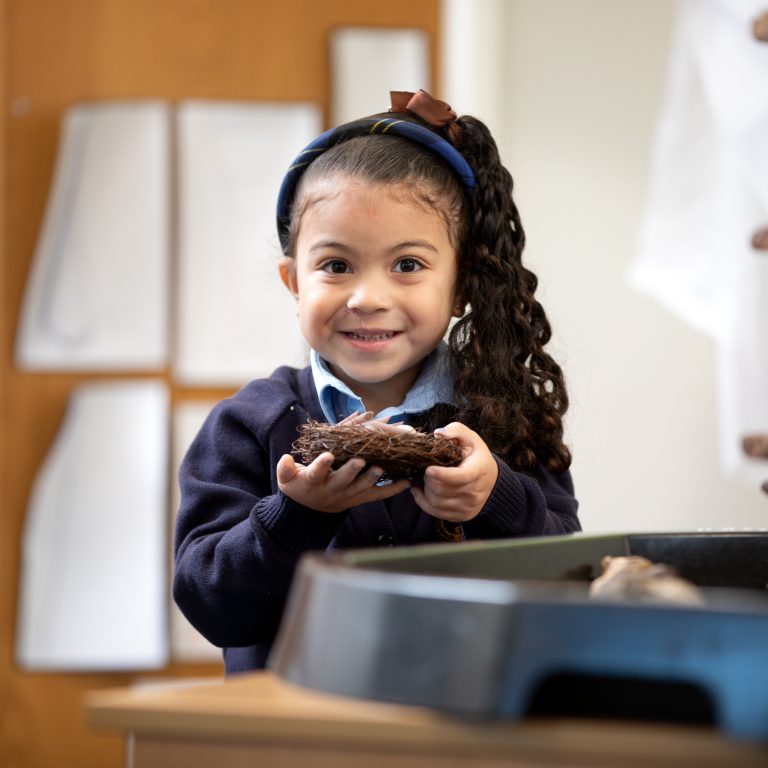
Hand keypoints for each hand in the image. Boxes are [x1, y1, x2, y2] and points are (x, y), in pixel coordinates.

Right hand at [276, 450, 409, 513]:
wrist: (309, 509)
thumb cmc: (298, 485)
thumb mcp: (287, 477)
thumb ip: (285, 468)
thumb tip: (286, 458)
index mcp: (313, 481)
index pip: (316, 472)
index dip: (321, 465)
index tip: (327, 456)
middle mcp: (332, 489)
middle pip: (343, 480)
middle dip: (352, 470)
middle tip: (361, 461)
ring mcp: (348, 495)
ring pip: (361, 487)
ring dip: (372, 478)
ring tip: (382, 468)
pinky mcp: (360, 498)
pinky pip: (378, 495)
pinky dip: (392, 490)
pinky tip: (406, 482)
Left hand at [410, 422, 497, 521]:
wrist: (491, 480)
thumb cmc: (477, 456)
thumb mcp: (470, 438)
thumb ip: (455, 430)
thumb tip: (438, 433)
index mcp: (479, 470)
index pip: (460, 477)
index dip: (442, 475)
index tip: (428, 469)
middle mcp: (475, 492)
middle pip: (443, 490)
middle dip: (429, 479)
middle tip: (425, 469)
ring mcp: (469, 506)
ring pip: (437, 503)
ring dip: (425, 491)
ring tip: (424, 479)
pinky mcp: (462, 515)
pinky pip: (436, 513)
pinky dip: (423, 502)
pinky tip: (419, 491)